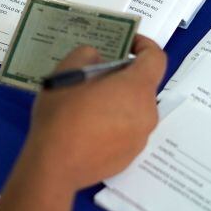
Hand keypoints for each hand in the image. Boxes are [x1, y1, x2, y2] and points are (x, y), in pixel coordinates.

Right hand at [17, 35, 166, 191]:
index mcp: (136, 88)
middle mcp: (147, 113)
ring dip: (118, 101)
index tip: (126, 44)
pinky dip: (114, 125)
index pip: (156, 58)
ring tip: (88, 105)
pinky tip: (88, 130)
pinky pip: (127, 132)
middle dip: (124, 76)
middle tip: (96, 76)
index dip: (144, 45)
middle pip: (143, 85)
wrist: (54, 167)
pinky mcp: (129, 157)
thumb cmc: (62, 116)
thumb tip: (97, 60)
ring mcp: (140, 138)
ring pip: (135, 110)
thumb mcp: (66, 73)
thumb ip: (87, 55)